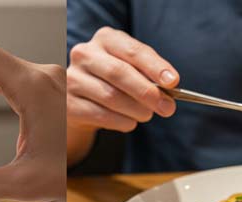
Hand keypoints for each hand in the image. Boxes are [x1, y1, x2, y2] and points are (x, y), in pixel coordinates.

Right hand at [67, 27, 178, 164]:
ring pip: (111, 96)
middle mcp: (85, 54)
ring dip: (136, 110)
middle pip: (119, 73)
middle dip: (148, 92)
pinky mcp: (67, 103)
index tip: (173, 82)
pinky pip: (100, 114)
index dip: (155, 67)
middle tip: (167, 108)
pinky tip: (129, 122)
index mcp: (106, 39)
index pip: (133, 51)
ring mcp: (72, 78)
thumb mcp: (131, 69)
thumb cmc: (113, 82)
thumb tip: (170, 88)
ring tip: (147, 115)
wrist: (81, 99)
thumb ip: (148, 74)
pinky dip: (121, 122)